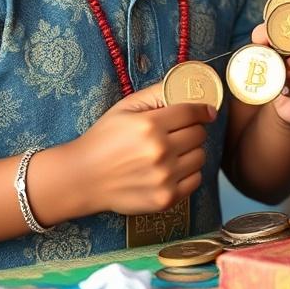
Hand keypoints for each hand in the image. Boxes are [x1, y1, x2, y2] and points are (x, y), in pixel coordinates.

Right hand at [68, 82, 214, 215]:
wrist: (82, 178)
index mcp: (150, 125)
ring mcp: (164, 178)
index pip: (192, 112)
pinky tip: (173, 169)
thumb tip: (188, 89)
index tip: (207, 112)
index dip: (202, 109)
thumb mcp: (125, 107)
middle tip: (180, 132)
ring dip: (191, 152)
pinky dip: (189, 173)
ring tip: (174, 151)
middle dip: (193, 129)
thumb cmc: (104, 139)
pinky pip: (196, 180)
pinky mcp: (165, 199)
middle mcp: (160, 152)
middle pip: (199, 134)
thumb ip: (157, 93)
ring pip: (200, 156)